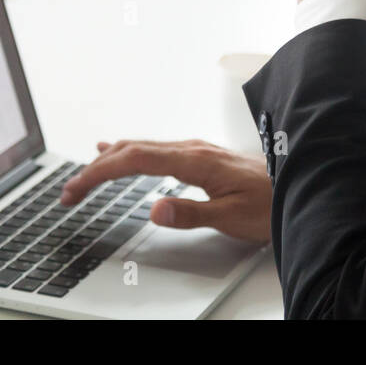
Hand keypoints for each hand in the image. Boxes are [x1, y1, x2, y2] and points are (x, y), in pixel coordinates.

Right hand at [59, 139, 271, 243]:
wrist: (297, 187)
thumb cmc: (269, 203)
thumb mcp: (232, 217)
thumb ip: (192, 213)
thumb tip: (154, 208)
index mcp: (194, 160)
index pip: (134, 160)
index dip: (100, 172)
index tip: (75, 188)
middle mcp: (191, 149)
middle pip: (131, 150)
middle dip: (95, 169)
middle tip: (69, 192)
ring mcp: (194, 150)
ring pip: (140, 147)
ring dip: (108, 161)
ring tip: (83, 175)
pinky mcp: (197, 156)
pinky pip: (151, 149)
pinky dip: (126, 153)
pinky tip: (115, 151)